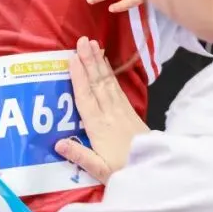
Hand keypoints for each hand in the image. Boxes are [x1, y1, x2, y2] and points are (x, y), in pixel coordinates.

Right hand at [55, 36, 147, 183]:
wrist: (155, 170)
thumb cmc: (123, 171)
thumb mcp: (100, 171)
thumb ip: (80, 156)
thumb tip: (57, 143)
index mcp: (99, 128)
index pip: (86, 98)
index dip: (79, 78)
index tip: (73, 58)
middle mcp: (110, 114)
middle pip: (97, 84)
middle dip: (89, 61)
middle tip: (82, 41)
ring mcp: (121, 110)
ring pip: (107, 82)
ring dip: (99, 62)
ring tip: (93, 44)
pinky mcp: (129, 110)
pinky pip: (116, 87)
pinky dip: (110, 72)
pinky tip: (105, 63)